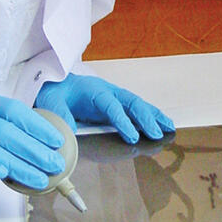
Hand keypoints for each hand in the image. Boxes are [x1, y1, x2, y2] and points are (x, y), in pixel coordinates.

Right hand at [0, 91, 65, 188]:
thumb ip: (4, 127)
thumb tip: (41, 144)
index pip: (15, 110)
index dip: (38, 125)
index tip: (56, 140)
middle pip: (8, 132)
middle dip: (35, 150)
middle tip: (54, 163)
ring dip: (19, 166)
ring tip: (39, 178)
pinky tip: (4, 174)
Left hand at [34, 73, 174, 143]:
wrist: (57, 83)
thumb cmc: (57, 93)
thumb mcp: (52, 103)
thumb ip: (60, 116)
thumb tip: (69, 133)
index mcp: (94, 92)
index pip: (112, 106)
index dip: (123, 121)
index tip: (132, 137)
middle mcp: (109, 92)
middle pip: (132, 103)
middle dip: (146, 119)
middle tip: (157, 135)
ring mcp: (115, 97)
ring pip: (138, 105)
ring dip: (154, 116)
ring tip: (169, 129)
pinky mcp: (117, 104)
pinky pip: (136, 109)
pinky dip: (151, 116)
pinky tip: (161, 126)